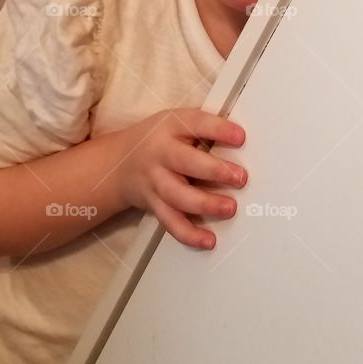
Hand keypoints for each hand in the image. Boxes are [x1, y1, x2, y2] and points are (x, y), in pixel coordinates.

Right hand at [113, 107, 247, 249]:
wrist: (118, 163)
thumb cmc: (160, 141)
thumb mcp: (177, 124)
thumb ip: (205, 130)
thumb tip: (244, 141)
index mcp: (171, 126)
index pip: (196, 123)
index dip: (218, 130)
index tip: (241, 137)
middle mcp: (161, 153)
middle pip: (184, 161)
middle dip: (214, 171)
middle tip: (240, 178)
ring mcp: (155, 181)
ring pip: (177, 195)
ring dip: (205, 204)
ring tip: (230, 208)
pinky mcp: (154, 205)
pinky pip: (171, 221)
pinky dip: (189, 233)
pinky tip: (208, 240)